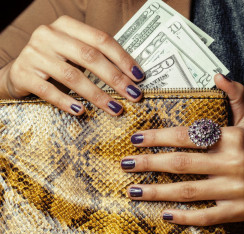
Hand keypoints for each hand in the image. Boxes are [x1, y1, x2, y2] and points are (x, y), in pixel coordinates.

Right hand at [1, 16, 143, 114]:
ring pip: (72, 76)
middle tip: (133, 95)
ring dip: (97, 95)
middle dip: (115, 79)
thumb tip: (130, 76)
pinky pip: (49, 91)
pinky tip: (82, 112)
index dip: (123, 58)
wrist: (19, 73)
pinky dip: (67, 102)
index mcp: (66, 26)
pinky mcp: (23, 74)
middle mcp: (49, 35)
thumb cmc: (55, 64)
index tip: (139, 77)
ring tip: (115, 108)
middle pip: (89, 57)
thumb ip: (95, 57)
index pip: (101, 39)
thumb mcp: (73, 53)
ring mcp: (34, 54)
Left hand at [121, 73, 243, 225]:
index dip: (159, 137)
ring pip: (188, 191)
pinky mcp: (238, 212)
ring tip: (132, 191)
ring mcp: (235, 190)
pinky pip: (206, 216)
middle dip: (149, 163)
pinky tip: (163, 214)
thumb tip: (218, 75)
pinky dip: (184, 216)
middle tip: (125, 164)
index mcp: (232, 138)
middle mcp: (233, 163)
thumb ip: (236, 96)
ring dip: (157, 192)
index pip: (187, 135)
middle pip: (182, 163)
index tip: (135, 139)